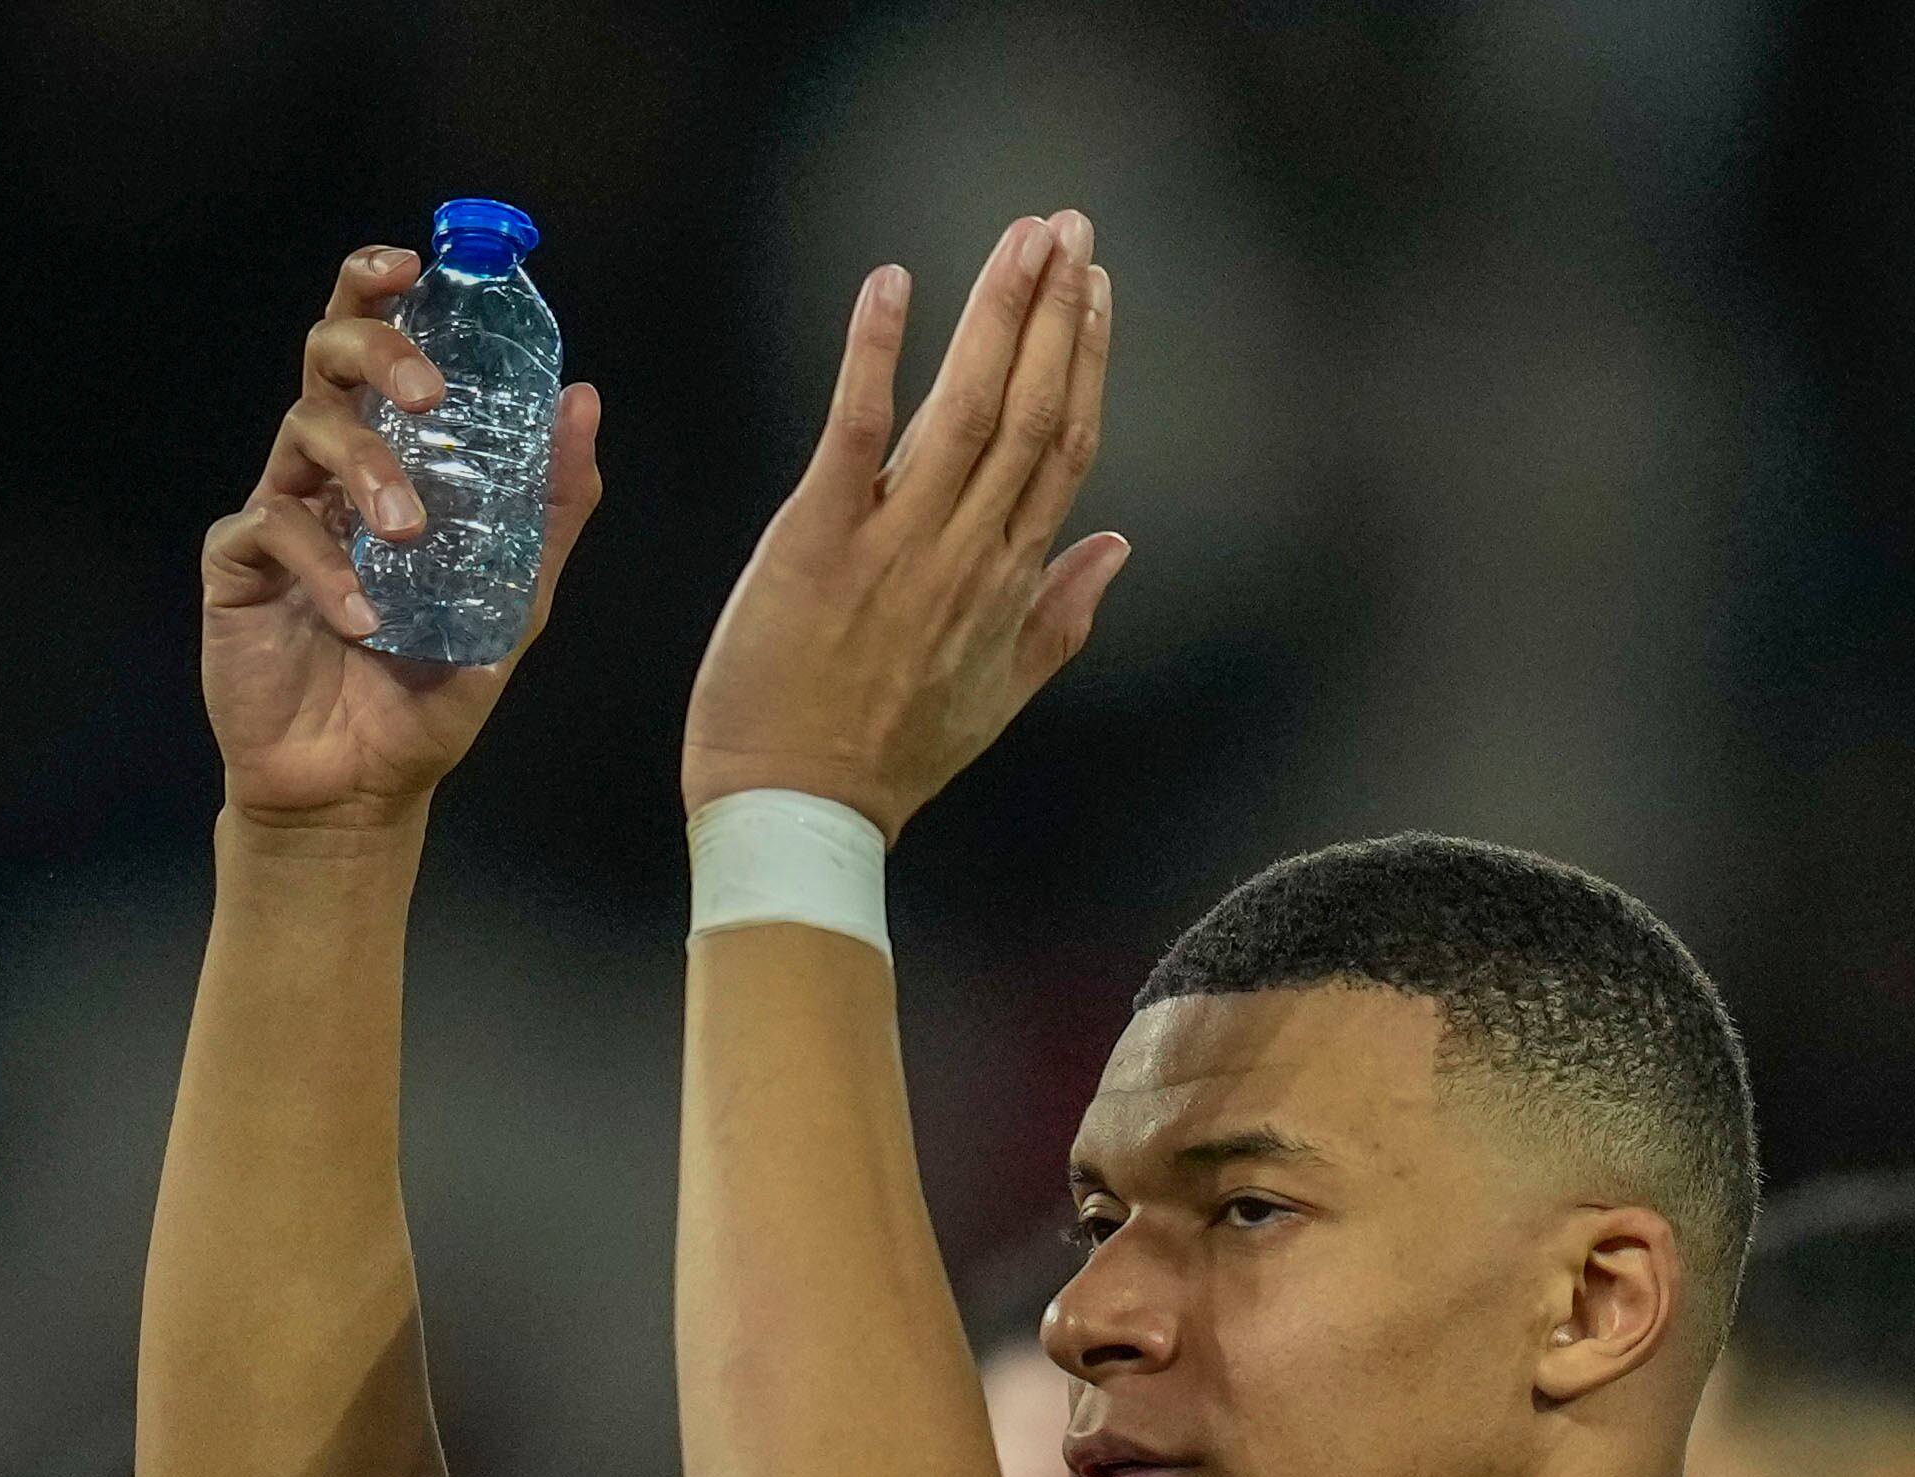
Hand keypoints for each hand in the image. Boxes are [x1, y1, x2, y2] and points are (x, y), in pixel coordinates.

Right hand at [203, 245, 603, 830]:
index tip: (412, 263)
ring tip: (407, 533)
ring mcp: (277, 512)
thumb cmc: (429, 690)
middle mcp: (326, 471)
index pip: (373, 349)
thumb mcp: (514, 598)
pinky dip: (323, 567)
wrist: (360, 789)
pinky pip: (272, 531)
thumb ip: (550, 508)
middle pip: (325, 358)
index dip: (378, 290)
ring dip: (365, 469)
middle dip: (376, 349)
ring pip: (303, 433)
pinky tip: (360, 618)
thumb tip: (583, 402)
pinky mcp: (236, 567)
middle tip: (429, 391)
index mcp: (387, 459)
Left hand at [681, 211, 1125, 839]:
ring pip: (969, 406)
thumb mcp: (995, 699)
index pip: (1066, 448)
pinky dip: (875, 354)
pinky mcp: (818, 539)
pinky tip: (895, 285)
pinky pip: (857, 431)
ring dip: (998, 312)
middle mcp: (966, 552)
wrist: (795, 813)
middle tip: (1070, 225)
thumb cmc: (881, 762)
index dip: (1086, 359)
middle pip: (1033, 409)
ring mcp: (897, 544)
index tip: (1096, 289)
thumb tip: (1119, 549)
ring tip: (1021, 237)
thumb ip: (1061, 619)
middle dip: (1056, 310)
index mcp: (1008, 582)